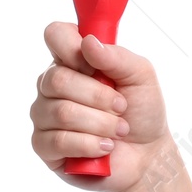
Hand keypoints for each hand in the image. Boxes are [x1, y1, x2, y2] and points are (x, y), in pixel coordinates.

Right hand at [30, 21, 173, 191]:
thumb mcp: (141, 77)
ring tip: (118, 130)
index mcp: (73, 61)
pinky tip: (105, 147)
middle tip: (121, 106)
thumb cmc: (141, 112)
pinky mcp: (43, 146)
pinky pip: (59, 140)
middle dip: (100, 97)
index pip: (55, 35)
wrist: (147, 155)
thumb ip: (117, 57)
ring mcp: (44, 115)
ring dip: (102, 123)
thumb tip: (88, 42)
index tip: (96, 65)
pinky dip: (91, 144)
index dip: (72, 46)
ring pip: (62, 112)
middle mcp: (52, 86)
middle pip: (58, 79)